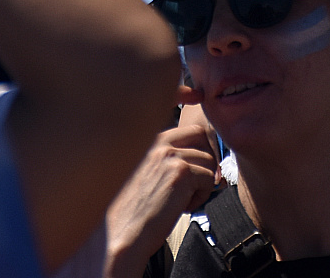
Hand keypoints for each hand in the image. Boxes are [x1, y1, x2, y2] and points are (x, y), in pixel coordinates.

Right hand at [104, 96, 219, 277]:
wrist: (119, 236)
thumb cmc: (128, 212)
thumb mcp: (141, 174)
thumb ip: (163, 158)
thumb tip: (198, 155)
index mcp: (144, 139)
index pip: (167, 102)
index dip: (183, 92)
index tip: (195, 93)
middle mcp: (155, 141)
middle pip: (200, 134)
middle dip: (205, 158)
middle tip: (196, 182)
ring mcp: (167, 155)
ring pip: (209, 161)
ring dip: (203, 183)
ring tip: (181, 201)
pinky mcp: (179, 173)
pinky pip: (210, 179)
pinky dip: (202, 197)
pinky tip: (181, 208)